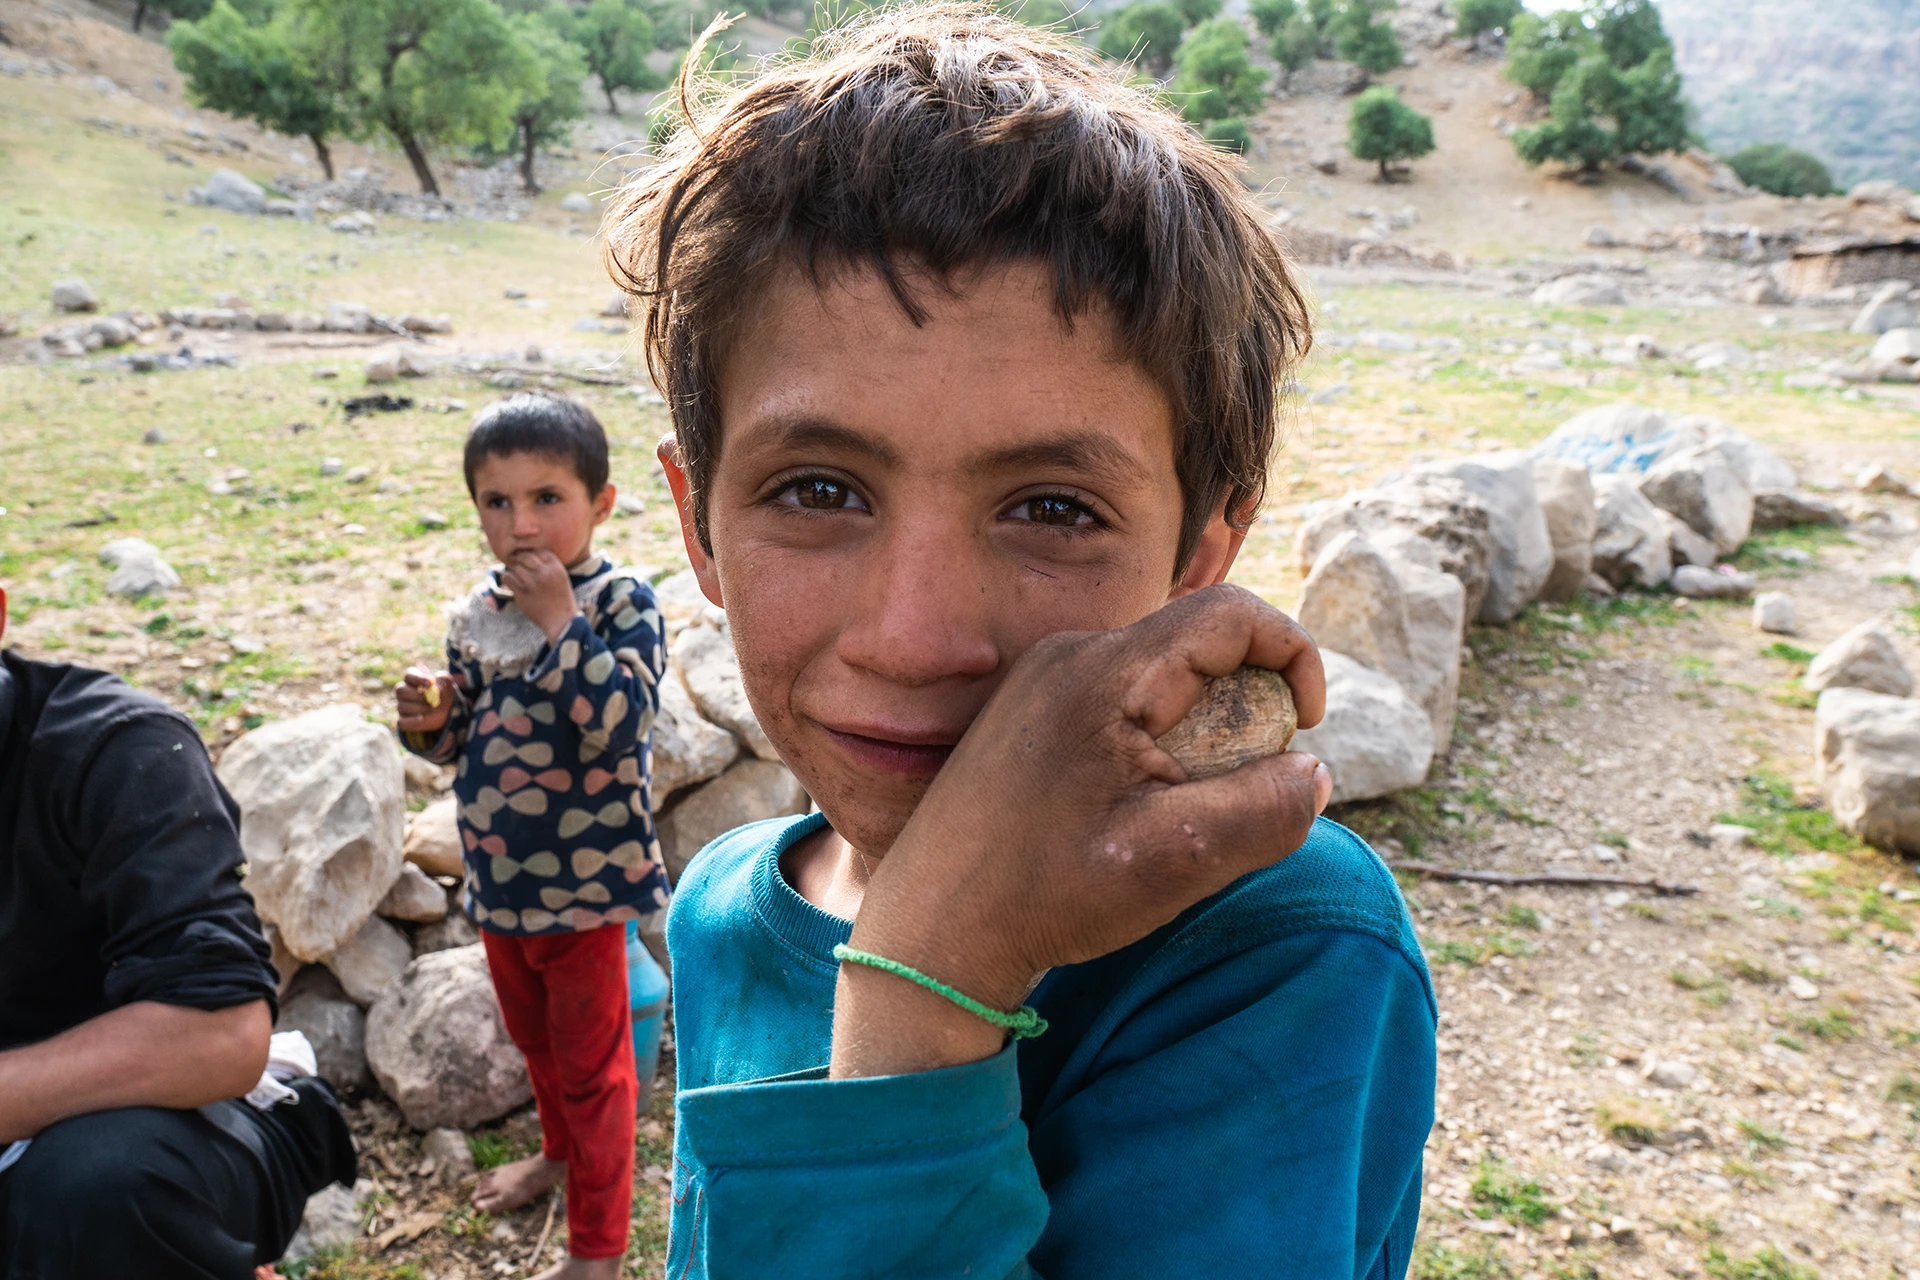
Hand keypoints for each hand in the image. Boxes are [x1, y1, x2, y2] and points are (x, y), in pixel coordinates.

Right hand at [395, 666, 455, 732]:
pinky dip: (412, 721)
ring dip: (418, 708)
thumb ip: (443, 678)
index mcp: (413, 680)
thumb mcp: (447, 684)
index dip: (417, 679)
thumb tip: (436, 680)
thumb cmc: (443, 693)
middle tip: (430, 700)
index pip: (408, 675)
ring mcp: (402, 706)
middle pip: (400, 690)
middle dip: (416, 695)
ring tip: (431, 708)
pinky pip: (402, 722)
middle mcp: (404, 692)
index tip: (430, 684)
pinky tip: (422, 718)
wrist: (447, 711)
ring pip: (402, 706)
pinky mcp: (404, 720)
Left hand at [501, 548, 578, 643]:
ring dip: (515, 570)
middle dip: (521, 560)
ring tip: (519, 577)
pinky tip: (513, 583)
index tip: (531, 562)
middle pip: (525, 556)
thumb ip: (548, 566)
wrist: (560, 620)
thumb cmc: (560, 598)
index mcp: (556, 568)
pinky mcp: (522, 592)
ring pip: (515, 566)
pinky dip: (508, 578)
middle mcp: (545, 573)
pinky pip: (508, 577)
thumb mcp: (561, 577)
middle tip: (520, 566)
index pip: (540, 551)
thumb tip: (527, 554)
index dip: (533, 554)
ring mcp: (533, 583)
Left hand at [832, 584, 1330, 1077]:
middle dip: (1246, 703)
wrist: (930, 931)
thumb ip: (1266, 810)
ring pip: (1161, 672)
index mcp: (1105, 673)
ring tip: (1177, 807)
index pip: (1233, 613)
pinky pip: (1119, 696)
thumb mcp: (1176, 861)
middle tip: (1237, 784)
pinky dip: (1154, 738)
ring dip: (1199, 727)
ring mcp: (1040, 679)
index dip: (1293, 655)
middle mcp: (1068, 654)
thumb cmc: (1046, 895)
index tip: (1304, 727)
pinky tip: (1131, 809)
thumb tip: (1313, 771)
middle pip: (1197, 641)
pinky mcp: (1026, 709)